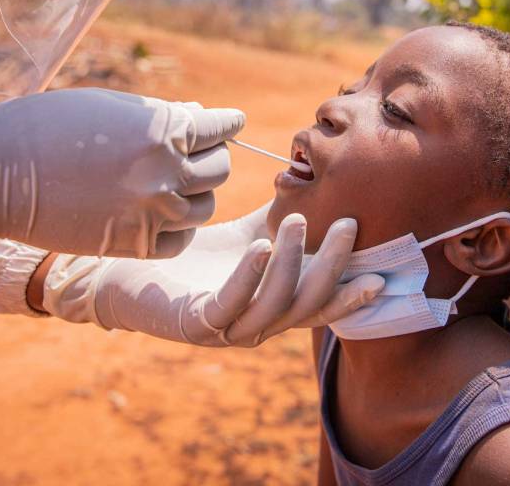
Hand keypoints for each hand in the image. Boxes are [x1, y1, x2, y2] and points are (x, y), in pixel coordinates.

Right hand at [0, 89, 243, 257]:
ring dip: (196, 193)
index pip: (220, 128)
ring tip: (177, 182)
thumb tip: (200, 118)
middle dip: (213, 156)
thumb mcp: (113, 106)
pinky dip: (178, 227)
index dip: (227, 123)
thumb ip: (163, 116)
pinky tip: (164, 213)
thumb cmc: (50, 125)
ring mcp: (151, 214)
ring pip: (205, 207)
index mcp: (162, 132)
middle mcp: (164, 175)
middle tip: (201, 152)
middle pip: (220, 169)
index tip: (230, 122)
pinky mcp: (134, 245)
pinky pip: (181, 240)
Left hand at [42, 213, 384, 346]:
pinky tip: (259, 246)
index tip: (380, 275)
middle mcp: (257, 325)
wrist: (129, 276)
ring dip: (290, 264)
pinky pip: (229, 304)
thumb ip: (278, 218)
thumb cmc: (192, 255)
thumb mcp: (244, 234)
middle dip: (331, 266)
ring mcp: (228, 329)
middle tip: (345, 224)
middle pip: (306, 304)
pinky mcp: (196, 324)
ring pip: (273, 305)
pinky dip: (248, 277)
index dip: (351, 296)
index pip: (320, 305)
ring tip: (294, 222)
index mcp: (273, 306)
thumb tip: (311, 180)